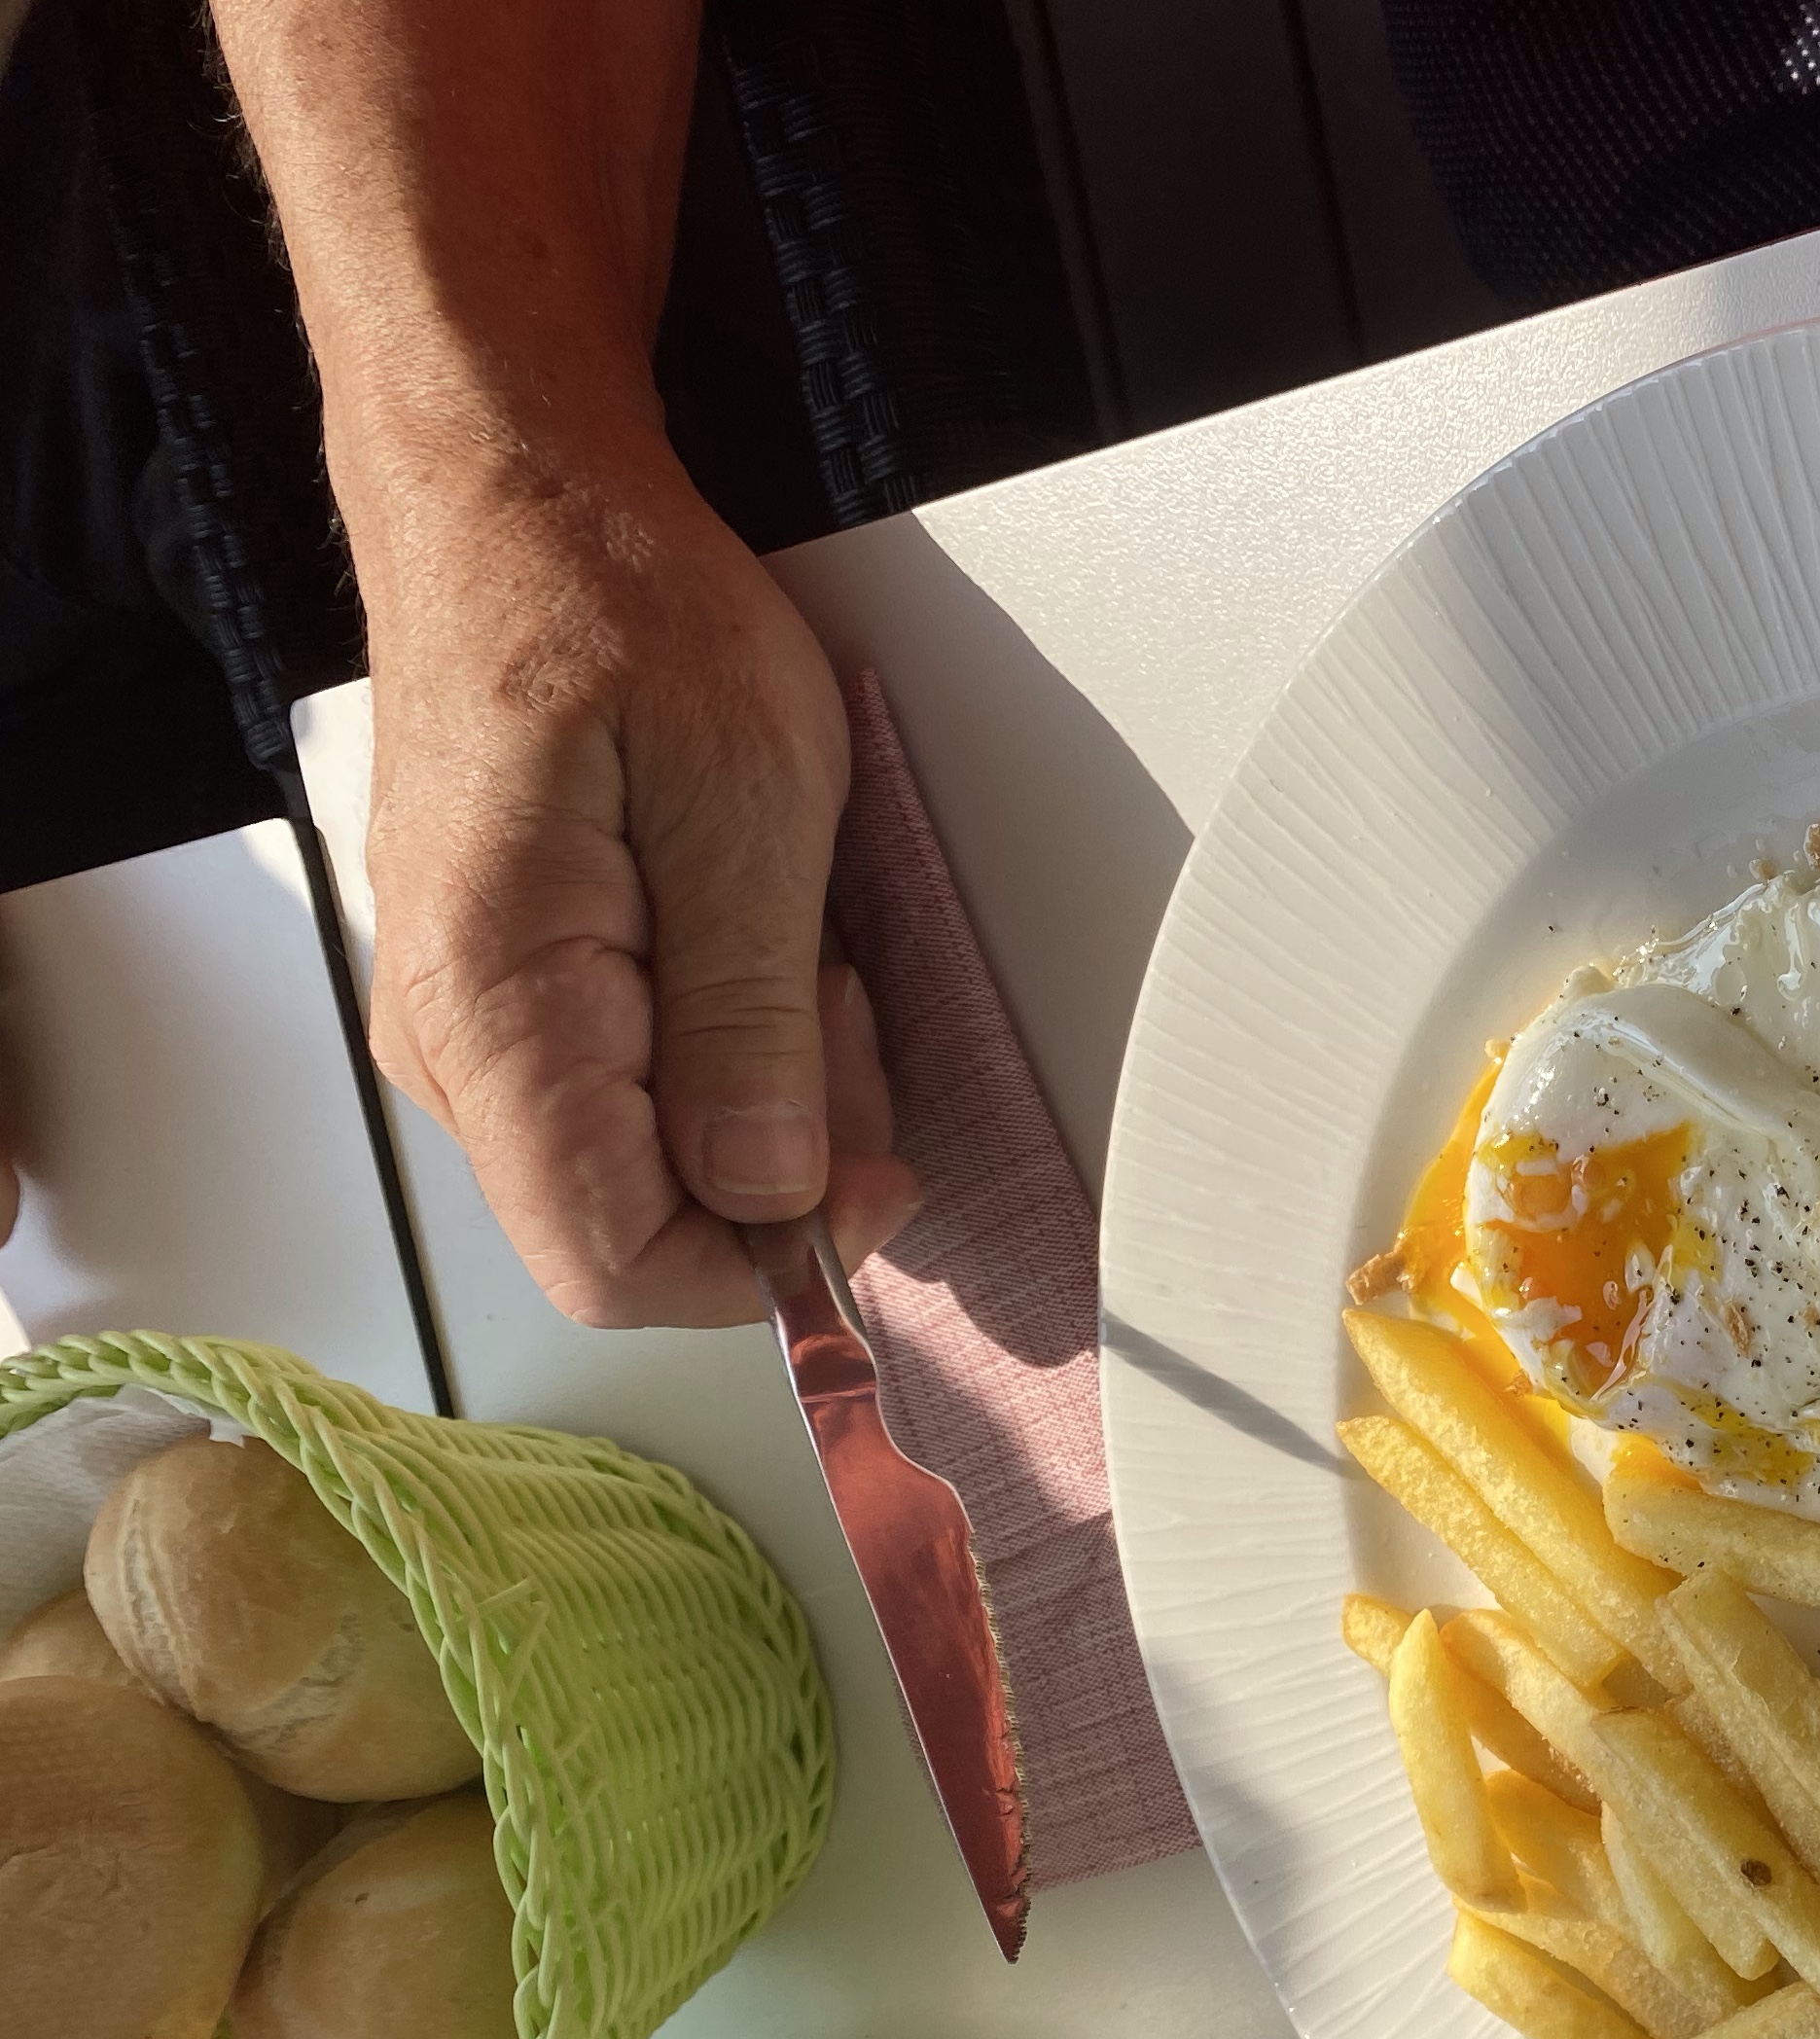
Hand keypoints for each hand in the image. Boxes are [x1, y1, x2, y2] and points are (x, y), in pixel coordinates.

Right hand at [355, 420, 918, 1325]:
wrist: (517, 501)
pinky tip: (756, 935)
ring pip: (648, 1160)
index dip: (767, 1262)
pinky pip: (634, 1086)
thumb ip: (755, 1024)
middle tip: (841, 998)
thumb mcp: (747, 805)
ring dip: (764, 1087)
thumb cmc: (614, 608)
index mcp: (495, 1010)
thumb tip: (774, 1194)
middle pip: (638, 1222)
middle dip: (782, 1152)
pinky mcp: (510, 992)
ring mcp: (471, 1022)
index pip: (615, 1262)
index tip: (874, 1181)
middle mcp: (451, 1041)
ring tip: (798, 939)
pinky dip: (729, 1040)